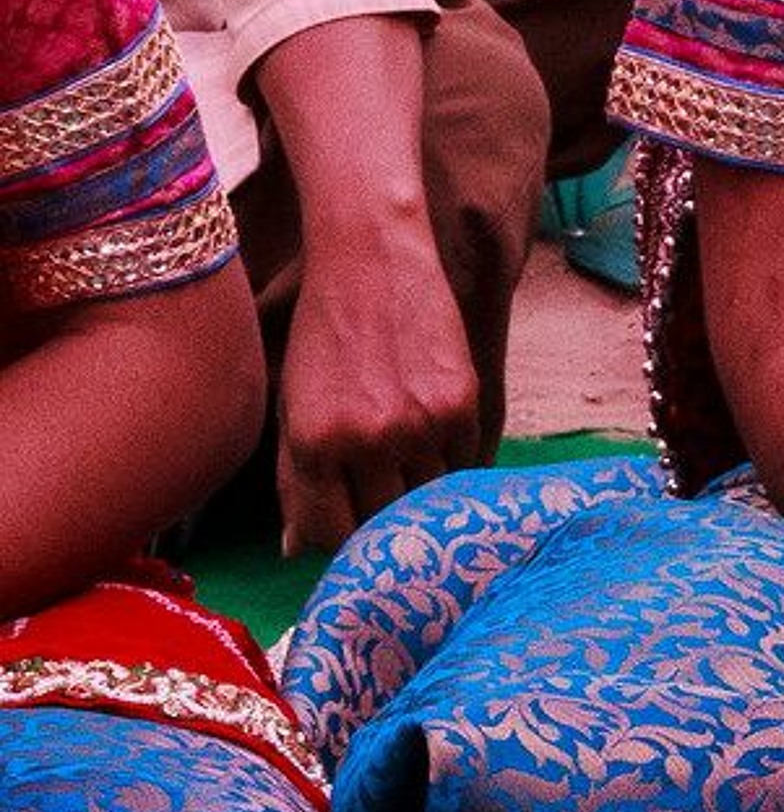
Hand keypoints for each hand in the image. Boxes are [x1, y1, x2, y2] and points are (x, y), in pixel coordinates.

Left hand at [274, 232, 478, 554]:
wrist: (373, 260)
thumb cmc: (322, 332)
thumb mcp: (291, 406)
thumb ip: (294, 481)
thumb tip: (296, 551)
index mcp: (312, 442)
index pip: (330, 534)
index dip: (337, 540)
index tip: (345, 525)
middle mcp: (367, 438)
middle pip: (381, 521)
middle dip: (376, 520)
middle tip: (377, 501)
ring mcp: (420, 421)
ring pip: (427, 498)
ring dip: (416, 494)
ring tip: (406, 472)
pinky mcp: (463, 401)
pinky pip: (462, 464)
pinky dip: (449, 465)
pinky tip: (433, 444)